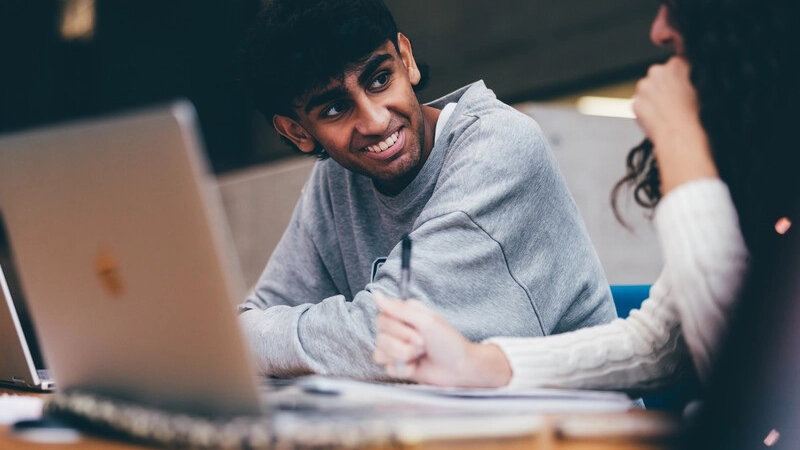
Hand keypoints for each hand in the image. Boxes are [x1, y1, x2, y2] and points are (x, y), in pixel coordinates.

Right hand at [372, 291, 511, 387]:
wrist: (460, 367)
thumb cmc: (448, 342)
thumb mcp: (426, 320)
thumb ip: (398, 309)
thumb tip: (376, 295)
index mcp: (404, 316)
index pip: (381, 317)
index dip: (397, 327)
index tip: (417, 330)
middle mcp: (398, 331)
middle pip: (380, 337)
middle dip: (404, 343)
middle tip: (423, 344)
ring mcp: (397, 349)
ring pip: (380, 353)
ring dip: (403, 356)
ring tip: (420, 354)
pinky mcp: (398, 366)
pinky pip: (387, 368)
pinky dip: (404, 369)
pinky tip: (417, 366)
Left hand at [633, 56, 718, 193]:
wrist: (683, 136)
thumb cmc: (698, 115)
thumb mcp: (705, 88)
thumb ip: (695, 76)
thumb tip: (692, 77)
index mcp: (677, 64)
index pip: (675, 66)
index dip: (679, 80)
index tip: (681, 90)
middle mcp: (658, 72)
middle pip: (659, 77)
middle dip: (664, 87)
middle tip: (674, 103)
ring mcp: (644, 87)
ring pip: (647, 91)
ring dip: (654, 99)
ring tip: (667, 113)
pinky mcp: (635, 102)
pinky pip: (640, 105)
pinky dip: (646, 111)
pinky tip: (658, 119)